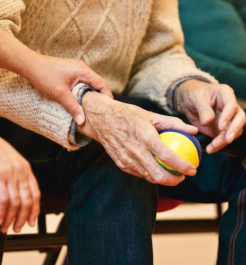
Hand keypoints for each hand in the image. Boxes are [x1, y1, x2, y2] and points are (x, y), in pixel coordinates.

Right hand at [0, 125, 40, 233]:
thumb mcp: (10, 158)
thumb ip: (16, 172)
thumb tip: (17, 187)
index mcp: (25, 167)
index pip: (36, 193)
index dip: (35, 210)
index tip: (31, 221)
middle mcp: (21, 171)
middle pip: (28, 200)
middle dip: (24, 218)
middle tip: (18, 228)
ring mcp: (9, 173)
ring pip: (16, 202)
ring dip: (11, 219)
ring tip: (6, 228)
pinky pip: (3, 199)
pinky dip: (2, 213)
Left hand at [24, 55, 112, 124]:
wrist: (29, 65)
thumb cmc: (44, 76)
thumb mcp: (60, 94)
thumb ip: (73, 107)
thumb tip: (82, 121)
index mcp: (83, 71)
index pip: (102, 84)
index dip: (107, 96)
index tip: (108, 109)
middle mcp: (82, 68)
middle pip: (97, 84)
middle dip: (100, 97)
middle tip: (100, 111)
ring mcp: (75, 70)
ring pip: (88, 84)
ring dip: (90, 95)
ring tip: (91, 109)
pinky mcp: (69, 72)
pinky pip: (81, 83)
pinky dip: (83, 92)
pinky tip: (79, 101)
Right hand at [77, 92, 197, 185]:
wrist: (102, 119)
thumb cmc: (127, 115)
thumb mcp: (151, 115)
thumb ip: (173, 123)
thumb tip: (193, 130)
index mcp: (145, 136)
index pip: (167, 157)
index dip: (183, 166)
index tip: (192, 169)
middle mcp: (135, 151)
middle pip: (158, 175)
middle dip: (174, 180)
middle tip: (182, 176)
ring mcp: (126, 159)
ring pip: (149, 177)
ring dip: (162, 179)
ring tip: (170, 173)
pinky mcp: (121, 164)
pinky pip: (139, 174)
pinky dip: (149, 174)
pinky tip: (154, 167)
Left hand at [175, 80, 245, 153]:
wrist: (188, 101)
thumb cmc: (194, 94)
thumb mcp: (196, 98)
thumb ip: (203, 109)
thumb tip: (208, 122)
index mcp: (225, 94)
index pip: (232, 106)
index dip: (228, 117)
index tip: (220, 127)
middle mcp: (230, 107)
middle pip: (239, 119)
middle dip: (234, 130)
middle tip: (227, 140)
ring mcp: (228, 119)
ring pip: (233, 131)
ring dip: (224, 141)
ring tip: (212, 147)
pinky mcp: (221, 129)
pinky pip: (223, 138)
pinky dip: (218, 145)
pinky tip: (210, 149)